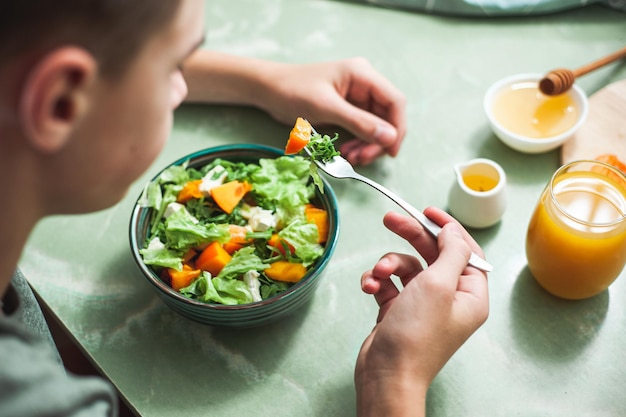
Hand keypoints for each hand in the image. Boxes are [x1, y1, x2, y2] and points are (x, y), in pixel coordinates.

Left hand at [260, 57, 406, 165]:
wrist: (268, 90)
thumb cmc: (293, 91)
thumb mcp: (326, 108)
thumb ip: (358, 122)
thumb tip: (389, 137)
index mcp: (362, 75)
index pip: (394, 101)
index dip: (397, 127)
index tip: (390, 151)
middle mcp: (364, 84)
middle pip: (386, 117)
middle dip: (377, 141)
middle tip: (361, 159)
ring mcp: (356, 98)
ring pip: (375, 127)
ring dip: (367, 146)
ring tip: (350, 158)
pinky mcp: (347, 110)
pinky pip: (361, 130)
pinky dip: (357, 144)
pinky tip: (344, 152)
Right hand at [355, 207, 488, 416]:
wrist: (387, 374)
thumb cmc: (417, 333)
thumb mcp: (440, 284)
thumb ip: (451, 252)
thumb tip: (453, 231)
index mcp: (469, 294)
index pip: (465, 250)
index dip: (448, 228)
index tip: (427, 211)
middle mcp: (449, 298)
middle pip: (432, 254)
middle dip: (410, 236)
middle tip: (390, 219)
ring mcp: (423, 305)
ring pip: (406, 267)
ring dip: (388, 265)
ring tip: (377, 275)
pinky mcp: (399, 311)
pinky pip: (390, 284)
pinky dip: (377, 282)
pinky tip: (369, 288)